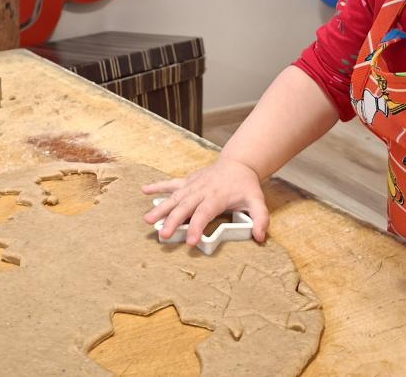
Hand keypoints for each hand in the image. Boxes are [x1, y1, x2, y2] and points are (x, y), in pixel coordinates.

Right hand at [141, 157, 268, 245]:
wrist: (239, 163)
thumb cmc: (245, 185)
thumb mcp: (257, 201)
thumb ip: (261, 218)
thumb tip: (260, 236)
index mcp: (217, 196)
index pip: (205, 213)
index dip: (197, 227)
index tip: (191, 242)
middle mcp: (202, 190)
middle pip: (185, 206)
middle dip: (173, 221)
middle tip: (163, 235)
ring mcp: (193, 185)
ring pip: (175, 197)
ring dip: (161, 207)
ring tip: (148, 220)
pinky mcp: (188, 181)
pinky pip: (171, 184)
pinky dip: (158, 186)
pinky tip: (144, 190)